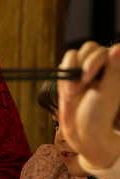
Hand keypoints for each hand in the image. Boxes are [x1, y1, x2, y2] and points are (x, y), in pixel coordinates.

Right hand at [58, 42, 119, 168]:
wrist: (80, 131)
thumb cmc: (99, 114)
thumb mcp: (107, 91)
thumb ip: (114, 69)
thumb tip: (118, 47)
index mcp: (115, 69)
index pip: (104, 50)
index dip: (94, 60)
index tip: (89, 79)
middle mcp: (102, 67)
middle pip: (89, 48)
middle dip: (80, 66)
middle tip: (80, 87)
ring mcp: (85, 70)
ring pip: (73, 54)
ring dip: (70, 72)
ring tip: (72, 92)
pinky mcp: (71, 75)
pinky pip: (63, 65)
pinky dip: (63, 76)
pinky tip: (68, 91)